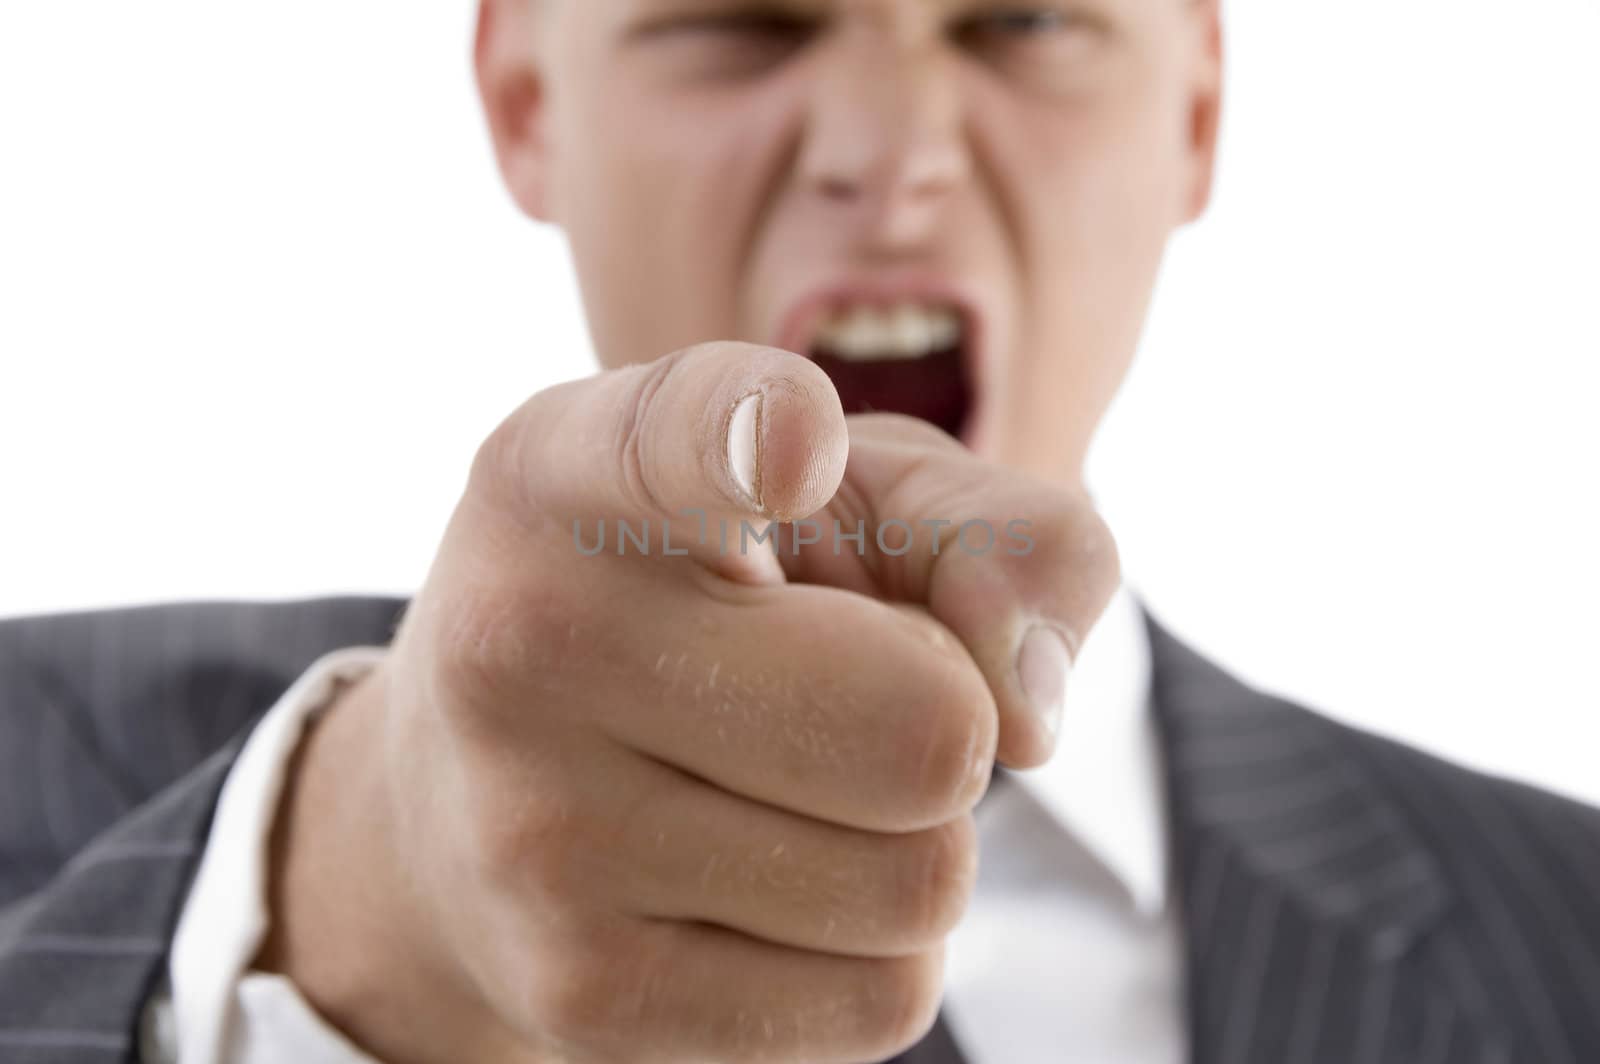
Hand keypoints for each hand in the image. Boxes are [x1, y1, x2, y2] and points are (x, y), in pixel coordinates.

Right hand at [260, 342, 1119, 1063]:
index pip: (679, 435)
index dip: (751, 431)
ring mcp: (535, 834)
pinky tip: (762, 887)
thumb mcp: (844, 505)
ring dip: (910, 840)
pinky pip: (883, 1000)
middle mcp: (526, 639)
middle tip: (839, 692)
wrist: (472, 804)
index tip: (794, 447)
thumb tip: (1032, 711)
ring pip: (921, 884)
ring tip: (786, 788)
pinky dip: (872, 947)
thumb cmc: (706, 606)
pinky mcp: (579, 995)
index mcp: (575, 470)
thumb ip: (991, 530)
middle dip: (944, 717)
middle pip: (929, 728)